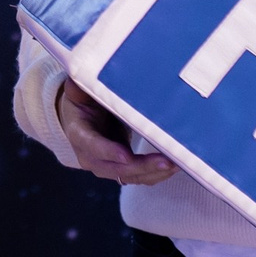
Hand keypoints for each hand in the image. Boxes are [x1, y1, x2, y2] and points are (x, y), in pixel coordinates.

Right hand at [58, 80, 177, 185]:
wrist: (82, 121)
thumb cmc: (82, 103)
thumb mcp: (78, 93)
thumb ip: (79, 88)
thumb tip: (78, 79)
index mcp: (79, 134)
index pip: (92, 145)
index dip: (109, 151)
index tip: (127, 156)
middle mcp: (90, 157)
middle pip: (117, 167)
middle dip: (143, 166)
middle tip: (166, 161)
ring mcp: (106, 167)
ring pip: (132, 176)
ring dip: (154, 172)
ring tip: (177, 164)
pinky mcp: (121, 171)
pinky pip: (140, 177)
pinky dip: (157, 174)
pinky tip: (174, 167)